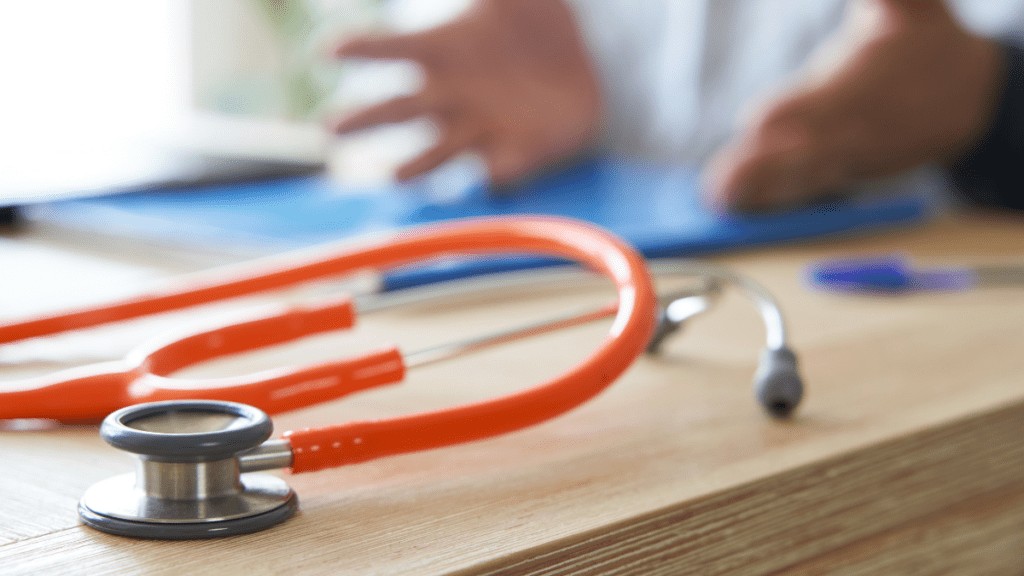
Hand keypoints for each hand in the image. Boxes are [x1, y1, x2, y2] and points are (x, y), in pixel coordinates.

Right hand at [331, 0, 601, 185]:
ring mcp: (476, 128)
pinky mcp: (512, 152)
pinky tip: (494, 172)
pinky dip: (499, 171)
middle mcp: (447, 95)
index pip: (389, 49)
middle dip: (363, 120)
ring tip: (393, 176)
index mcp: (440, 50)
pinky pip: (501, 169)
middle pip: (395, 111)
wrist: (581, 63)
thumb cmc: (533, 20)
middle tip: (328, 129)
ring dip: (414, 165)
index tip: (326, 51)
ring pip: (435, 153)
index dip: (360, 49)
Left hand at [704, 0, 1003, 211]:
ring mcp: (847, 153)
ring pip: (801, 174)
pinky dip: (774, 199)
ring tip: (719, 198)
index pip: (823, 100)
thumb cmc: (924, 38)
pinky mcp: (841, 170)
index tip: (754, 120)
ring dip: (760, 189)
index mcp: (861, 84)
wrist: (967, 94)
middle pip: (804, 148)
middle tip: (722, 181)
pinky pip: (805, 187)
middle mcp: (852, 125)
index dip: (790, 110)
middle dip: (764, 165)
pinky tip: (739, 207)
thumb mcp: (912, 4)